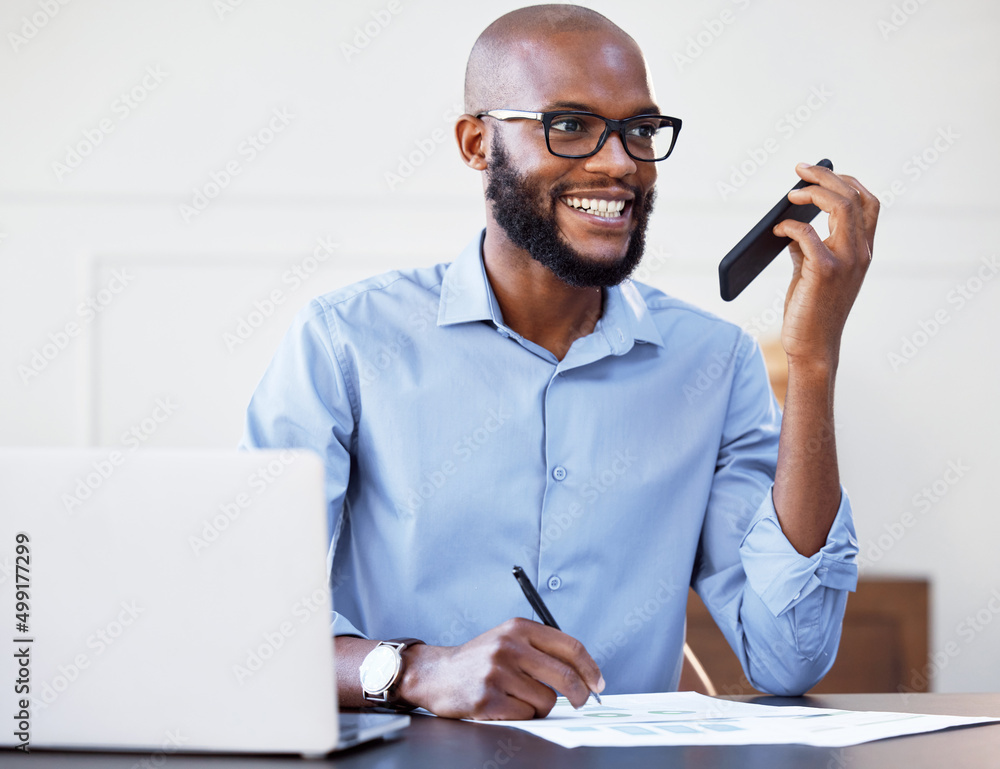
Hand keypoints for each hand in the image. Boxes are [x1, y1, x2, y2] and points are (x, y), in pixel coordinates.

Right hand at [398, 617, 604, 719]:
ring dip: (540, 706)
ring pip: (547, 700)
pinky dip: (522, 715)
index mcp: (519, 628)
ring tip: (520, 698)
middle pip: (565, 676)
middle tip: (581, 702)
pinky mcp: (488, 698)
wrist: (438, 674)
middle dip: (580, 694)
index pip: (570, 646)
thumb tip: (584, 675)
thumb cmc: (480, 660)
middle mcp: (509, 646)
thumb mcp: (509, 639)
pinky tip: (505, 705)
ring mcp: (497, 672)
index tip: (598, 683)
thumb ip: (542, 649)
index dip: (590, 668)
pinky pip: (526, 714)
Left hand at [773, 162, 878, 369]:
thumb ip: (810, 248)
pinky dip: (790, 226)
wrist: (813, 346)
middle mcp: (860, 252)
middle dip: (826, 177)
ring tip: (790, 193)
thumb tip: (792, 226)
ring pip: (840, 207)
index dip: (848, 181)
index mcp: (863, 251)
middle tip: (801, 170)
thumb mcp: (815, 272)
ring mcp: (846, 261)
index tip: (823, 173)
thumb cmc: (812, 310)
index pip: (869, 203)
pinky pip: (807, 234)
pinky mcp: (824, 271)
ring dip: (813, 192)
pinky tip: (776, 231)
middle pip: (853, 197)